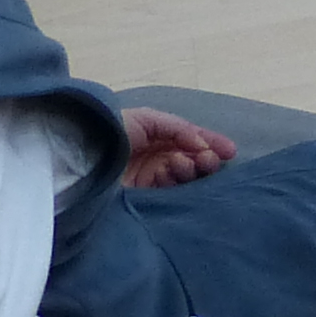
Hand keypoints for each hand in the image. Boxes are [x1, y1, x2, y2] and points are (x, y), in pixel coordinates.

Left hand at [121, 104, 236, 187]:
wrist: (85, 159)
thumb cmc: (114, 131)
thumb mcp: (148, 118)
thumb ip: (178, 128)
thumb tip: (200, 144)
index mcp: (156, 135)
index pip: (189, 139)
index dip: (210, 143)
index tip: (230, 151)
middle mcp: (156, 156)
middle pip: (191, 158)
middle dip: (205, 157)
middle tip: (211, 160)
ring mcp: (151, 177)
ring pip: (184, 174)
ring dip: (192, 167)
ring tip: (189, 163)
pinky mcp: (145, 197)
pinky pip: (171, 190)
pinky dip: (180, 180)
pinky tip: (180, 171)